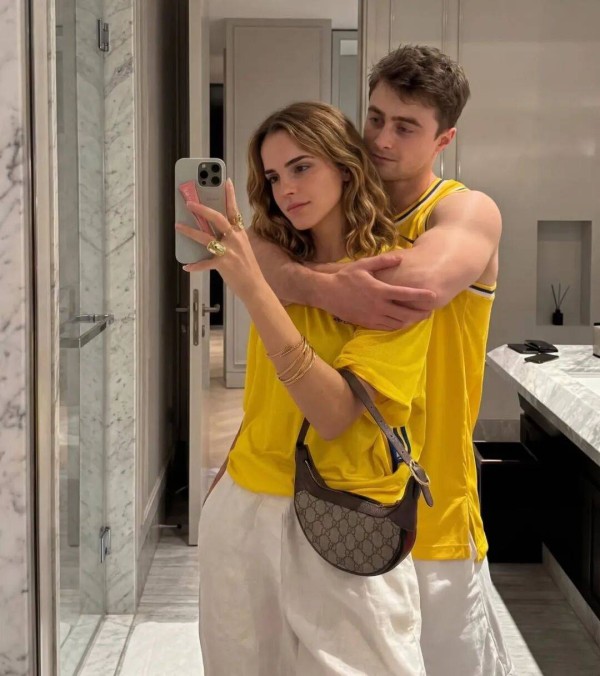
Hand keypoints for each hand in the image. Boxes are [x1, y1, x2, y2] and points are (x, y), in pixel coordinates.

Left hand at [175, 179, 264, 301]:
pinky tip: (187, 266)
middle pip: (218, 218)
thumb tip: (212, 232)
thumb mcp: (242, 248)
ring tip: (178, 226)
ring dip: (190, 231)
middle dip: (202, 209)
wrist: (255, 287)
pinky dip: (195, 265)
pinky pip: (205, 263)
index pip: (234, 210)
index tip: (225, 181)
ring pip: (206, 237)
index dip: (230, 195)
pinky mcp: (223, 264)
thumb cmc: (248, 268)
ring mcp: (229, 251)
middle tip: (189, 203)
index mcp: (240, 234)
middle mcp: (235, 239)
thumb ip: (230, 238)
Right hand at [325, 252, 436, 329]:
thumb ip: (383, 261)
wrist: (326, 293)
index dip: (421, 296)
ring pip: (397, 323)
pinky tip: (402, 322)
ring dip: (410, 321)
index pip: (405, 294)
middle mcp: (378, 306)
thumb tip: (400, 257)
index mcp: (379, 290)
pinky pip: (386, 328)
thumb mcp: (364, 265)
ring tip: (418, 317)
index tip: (433, 296)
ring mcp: (372, 317)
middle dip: (420, 313)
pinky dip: (397, 325)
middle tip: (430, 311)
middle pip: (405, 313)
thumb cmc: (345, 277)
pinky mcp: (367, 323)